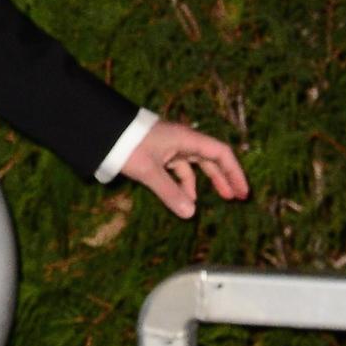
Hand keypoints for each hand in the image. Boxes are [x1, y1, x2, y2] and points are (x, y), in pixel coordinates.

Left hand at [122, 120, 249, 219]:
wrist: (103, 131)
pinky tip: (185, 198)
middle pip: (212, 159)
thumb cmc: (127, 145)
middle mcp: (183, 140)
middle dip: (224, 178)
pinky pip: (177, 169)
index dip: (235, 172)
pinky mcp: (158, 153)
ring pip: (195, 165)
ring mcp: (171, 146)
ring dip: (203, 183)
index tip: (242, 191)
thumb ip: (169, 192)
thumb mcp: (149, 171)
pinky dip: (182, 183)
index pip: (221, 154)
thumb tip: (190, 213)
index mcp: (187, 139)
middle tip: (236, 198)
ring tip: (211, 201)